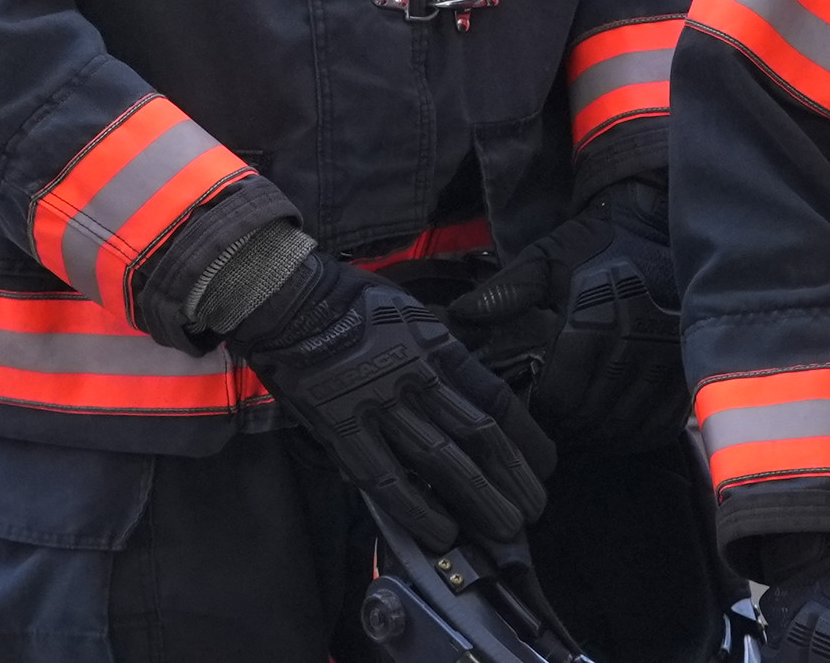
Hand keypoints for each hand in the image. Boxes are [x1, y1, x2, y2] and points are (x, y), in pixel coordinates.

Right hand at [228, 251, 555, 553]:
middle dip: (511, 479)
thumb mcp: (409, 311)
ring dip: (478, 499)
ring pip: (441, 460)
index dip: (525, 437)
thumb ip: (437, 347)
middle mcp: (415, 375)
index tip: (545, 466)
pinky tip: (441, 532)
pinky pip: (386, 476)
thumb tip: (466, 382)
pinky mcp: (343, 429)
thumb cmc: (346, 301)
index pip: (494, 397)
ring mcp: (379, 404)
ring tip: (503, 530)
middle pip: (477, 435)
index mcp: (435, 345)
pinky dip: (417, 507)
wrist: (284, 297)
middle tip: (534, 511)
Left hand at [447, 180, 688, 453]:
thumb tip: (457, 317)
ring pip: (626, 426)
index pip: (563, 392)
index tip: (528, 413)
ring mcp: (669, 357)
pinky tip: (612, 432)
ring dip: (598, 438)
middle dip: (566, 429)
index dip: (541, 411)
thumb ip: (504, 292)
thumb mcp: (545, 259)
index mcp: (596, 313)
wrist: (654, 225)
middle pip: (593, 415)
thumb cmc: (593, 245)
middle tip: (549, 429)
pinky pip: (660, 425)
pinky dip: (633, 438)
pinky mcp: (688, 368)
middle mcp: (637, 339)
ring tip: (576, 433)